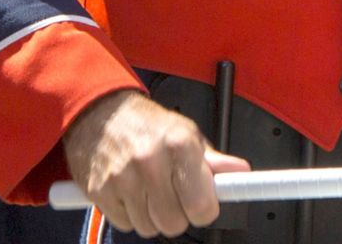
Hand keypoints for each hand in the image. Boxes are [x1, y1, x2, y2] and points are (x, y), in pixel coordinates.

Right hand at [63, 89, 249, 237]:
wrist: (101, 113)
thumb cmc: (148, 125)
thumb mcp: (186, 132)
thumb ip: (213, 160)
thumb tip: (240, 172)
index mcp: (179, 144)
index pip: (202, 205)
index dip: (205, 208)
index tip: (202, 202)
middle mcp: (151, 161)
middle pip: (174, 223)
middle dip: (178, 214)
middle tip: (173, 193)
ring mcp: (123, 178)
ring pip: (149, 228)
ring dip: (152, 215)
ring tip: (150, 188)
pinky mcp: (101, 192)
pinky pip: (125, 224)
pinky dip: (130, 214)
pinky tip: (131, 190)